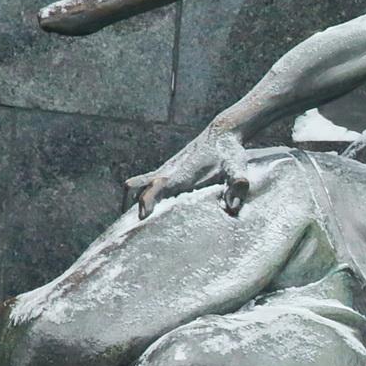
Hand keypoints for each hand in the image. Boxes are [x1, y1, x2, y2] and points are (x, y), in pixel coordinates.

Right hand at [125, 128, 251, 218]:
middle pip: (138, 189)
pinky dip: (141, 197)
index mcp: (182, 173)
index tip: (141, 218)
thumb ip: (237, 185)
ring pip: (139, 187)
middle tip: (128, 233)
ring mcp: (166, 170)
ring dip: (132, 203)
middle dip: (130, 207)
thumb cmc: (230, 152)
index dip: (147, 201)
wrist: (222, 132)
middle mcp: (168, 172)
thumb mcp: (238, 168)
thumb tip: (233, 207)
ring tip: (131, 229)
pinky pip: (147, 185)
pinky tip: (147, 215)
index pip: (157, 186)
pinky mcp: (168, 171)